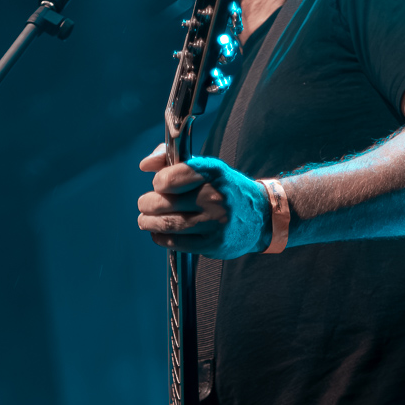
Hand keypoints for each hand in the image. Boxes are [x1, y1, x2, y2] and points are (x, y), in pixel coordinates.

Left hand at [138, 146, 269, 257]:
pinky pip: (176, 242)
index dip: (158, 182)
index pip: (170, 177)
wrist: (260, 216)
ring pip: (168, 224)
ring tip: (145, 220)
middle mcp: (214, 196)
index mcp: (212, 172)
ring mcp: (215, 222)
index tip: (158, 185)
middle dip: (147, 204)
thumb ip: (172, 160)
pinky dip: (160, 238)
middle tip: (144, 205)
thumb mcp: (206, 168)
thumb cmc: (224, 189)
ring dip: (148, 222)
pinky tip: (158, 233)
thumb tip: (145, 165)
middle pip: (164, 203)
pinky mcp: (213, 244)